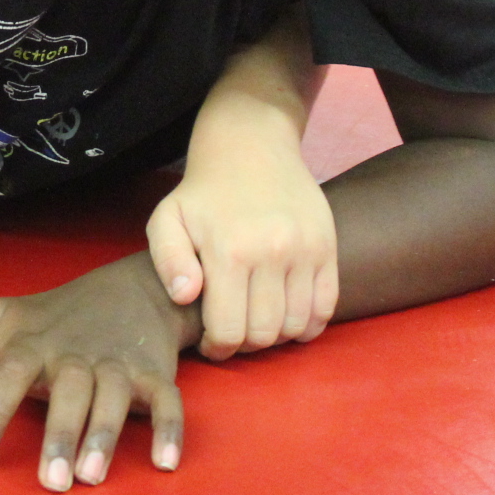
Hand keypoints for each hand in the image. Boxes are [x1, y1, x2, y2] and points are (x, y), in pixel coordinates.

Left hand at [0, 252, 195, 490]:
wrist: (131, 287)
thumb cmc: (49, 318)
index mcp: (30, 347)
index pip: (4, 381)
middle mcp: (73, 356)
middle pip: (66, 392)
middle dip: (59, 434)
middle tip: (50, 482)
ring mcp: (116, 364)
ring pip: (115, 398)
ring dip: (106, 435)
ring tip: (92, 476)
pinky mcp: (154, 374)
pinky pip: (167, 402)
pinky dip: (170, 430)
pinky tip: (164, 465)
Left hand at [146, 125, 338, 358]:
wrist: (250, 146)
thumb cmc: (203, 192)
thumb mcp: (167, 218)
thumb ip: (167, 260)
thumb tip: (185, 295)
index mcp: (229, 251)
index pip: (229, 331)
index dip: (217, 348)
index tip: (211, 343)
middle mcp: (271, 252)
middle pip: (264, 334)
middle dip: (244, 345)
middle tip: (233, 331)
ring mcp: (305, 250)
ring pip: (297, 326)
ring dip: (276, 336)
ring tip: (257, 321)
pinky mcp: (327, 247)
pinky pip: (327, 308)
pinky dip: (309, 324)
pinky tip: (288, 316)